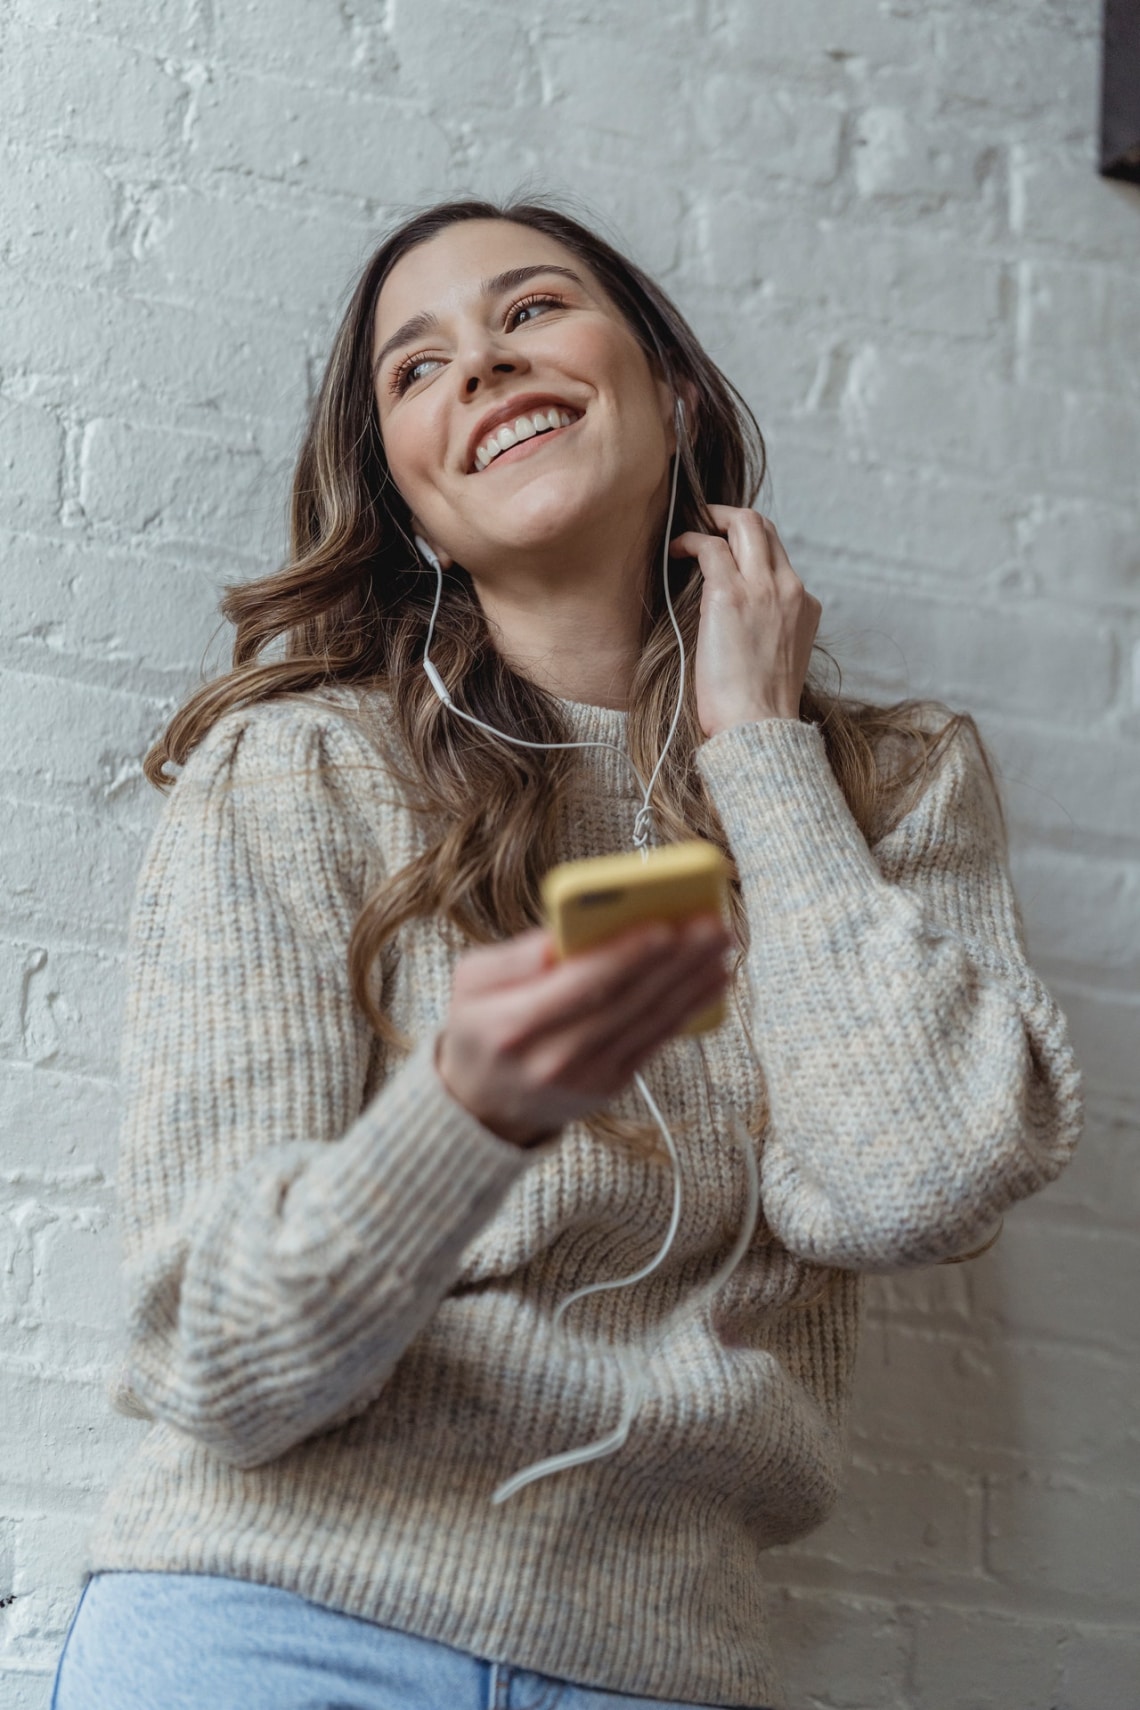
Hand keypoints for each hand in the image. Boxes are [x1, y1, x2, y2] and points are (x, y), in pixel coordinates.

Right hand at [435, 916, 732, 1147]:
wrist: (481, 1105)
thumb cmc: (480, 1027)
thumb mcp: (471, 981)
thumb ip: (516, 956)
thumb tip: (568, 929)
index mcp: (514, 1024)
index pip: (581, 986)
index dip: (626, 956)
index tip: (664, 925)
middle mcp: (554, 1057)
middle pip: (625, 1000)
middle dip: (675, 960)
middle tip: (711, 923)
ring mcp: (588, 1077)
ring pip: (649, 1020)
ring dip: (692, 979)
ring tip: (721, 942)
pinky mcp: (612, 1084)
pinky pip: (657, 1040)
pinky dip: (689, 1008)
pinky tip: (713, 979)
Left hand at [669, 505, 821, 737]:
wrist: (758, 726)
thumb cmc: (758, 707)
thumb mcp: (777, 658)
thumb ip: (766, 628)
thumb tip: (733, 621)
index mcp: (804, 606)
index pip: (779, 558)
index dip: (750, 548)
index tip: (727, 552)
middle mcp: (789, 589)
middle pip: (766, 528)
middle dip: (733, 517)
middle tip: (706, 521)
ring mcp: (763, 588)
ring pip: (745, 524)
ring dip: (714, 518)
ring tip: (689, 529)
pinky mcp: (730, 595)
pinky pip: (710, 547)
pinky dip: (691, 540)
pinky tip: (675, 550)